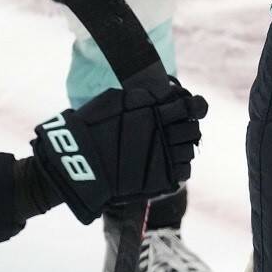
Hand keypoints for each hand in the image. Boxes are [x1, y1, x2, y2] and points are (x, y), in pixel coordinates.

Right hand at [30, 76, 207, 223]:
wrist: (77, 161)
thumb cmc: (92, 126)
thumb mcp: (116, 100)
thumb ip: (144, 96)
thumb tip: (168, 92)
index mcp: (154, 110)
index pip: (190, 106)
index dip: (194, 107)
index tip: (190, 109)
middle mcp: (163, 132)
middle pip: (193, 129)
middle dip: (188, 128)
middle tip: (176, 132)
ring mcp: (165, 156)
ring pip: (189, 150)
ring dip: (182, 148)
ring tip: (167, 150)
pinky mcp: (162, 178)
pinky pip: (183, 171)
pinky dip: (178, 167)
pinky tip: (166, 164)